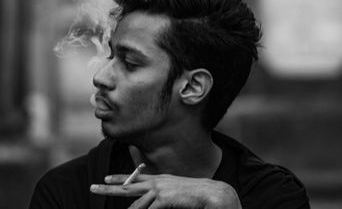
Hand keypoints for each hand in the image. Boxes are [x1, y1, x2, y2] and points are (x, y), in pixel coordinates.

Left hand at [90, 173, 241, 208]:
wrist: (209, 192)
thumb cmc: (193, 194)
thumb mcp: (174, 190)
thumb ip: (161, 195)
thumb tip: (152, 202)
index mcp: (159, 179)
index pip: (135, 177)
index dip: (119, 177)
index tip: (106, 177)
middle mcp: (156, 182)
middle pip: (128, 185)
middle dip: (109, 187)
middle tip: (93, 186)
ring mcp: (159, 190)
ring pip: (136, 203)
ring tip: (112, 200)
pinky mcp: (164, 199)